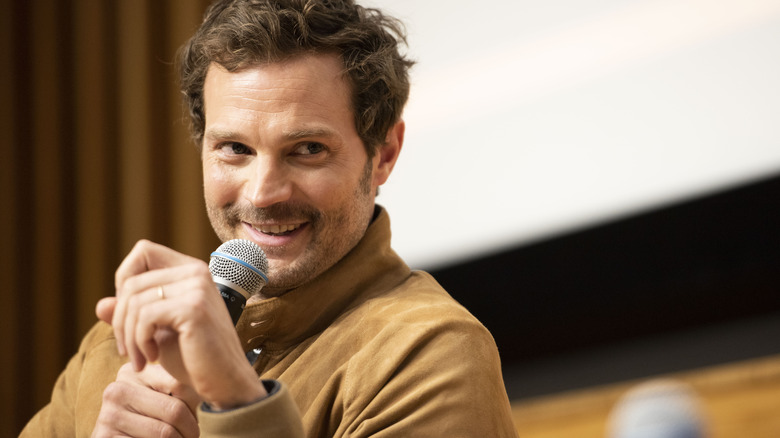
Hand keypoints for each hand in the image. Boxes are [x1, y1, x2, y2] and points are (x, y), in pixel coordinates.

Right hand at [92, 363, 199, 437]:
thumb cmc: (150, 417)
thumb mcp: (162, 396)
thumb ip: (180, 387)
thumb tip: (213, 388)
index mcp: (133, 372)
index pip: (180, 385)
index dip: (195, 404)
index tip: (195, 414)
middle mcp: (117, 390)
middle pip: (175, 410)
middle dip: (191, 428)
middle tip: (193, 435)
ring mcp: (108, 416)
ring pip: (165, 433)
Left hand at [96, 239, 266, 408]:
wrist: (225, 383)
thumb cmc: (194, 359)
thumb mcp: (157, 333)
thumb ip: (132, 315)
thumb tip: (100, 305)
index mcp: (191, 271)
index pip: (143, 251)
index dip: (125, 279)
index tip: (131, 315)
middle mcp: (196, 272)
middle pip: (132, 282)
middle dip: (120, 320)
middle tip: (128, 350)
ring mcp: (197, 287)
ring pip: (134, 301)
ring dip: (128, 337)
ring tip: (139, 359)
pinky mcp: (194, 308)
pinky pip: (145, 317)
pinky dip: (139, 342)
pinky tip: (151, 358)